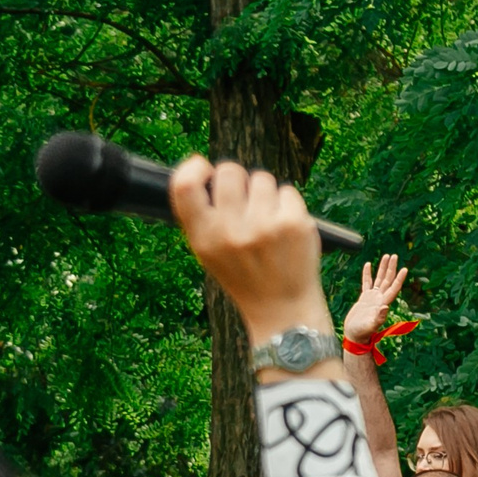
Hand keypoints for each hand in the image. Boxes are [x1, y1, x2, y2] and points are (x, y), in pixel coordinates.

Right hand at [167, 157, 335, 350]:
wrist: (283, 309)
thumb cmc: (244, 275)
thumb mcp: (210, 253)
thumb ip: (203, 215)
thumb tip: (206, 171)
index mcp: (204, 238)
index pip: (184, 186)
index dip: (193, 167)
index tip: (205, 168)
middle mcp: (230, 232)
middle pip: (229, 170)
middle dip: (238, 179)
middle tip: (245, 202)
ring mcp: (263, 226)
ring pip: (262, 178)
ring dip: (265, 193)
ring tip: (267, 222)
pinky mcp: (293, 223)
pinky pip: (287, 191)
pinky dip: (288, 205)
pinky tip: (286, 229)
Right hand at [343, 253, 407, 343]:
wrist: (354, 336)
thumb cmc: (362, 333)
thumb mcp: (370, 325)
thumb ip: (378, 317)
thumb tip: (385, 307)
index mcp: (383, 304)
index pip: (394, 288)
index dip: (399, 279)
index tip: (405, 269)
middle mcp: (380, 299)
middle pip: (388, 280)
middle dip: (391, 268)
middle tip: (394, 255)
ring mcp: (372, 298)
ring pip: (379, 279)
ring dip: (383, 268)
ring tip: (386, 256)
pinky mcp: (364, 298)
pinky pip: (366, 283)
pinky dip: (367, 274)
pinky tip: (368, 264)